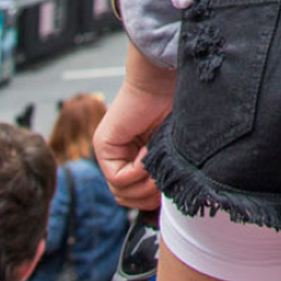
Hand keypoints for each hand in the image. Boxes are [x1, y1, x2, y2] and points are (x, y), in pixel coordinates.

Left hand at [96, 54, 174, 210]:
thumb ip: (163, 171)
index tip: (166, 191)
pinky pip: (117, 176)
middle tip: (164, 182)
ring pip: (119, 192)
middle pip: (124, 198)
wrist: (164, 76)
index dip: (149, 198)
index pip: (132, 194)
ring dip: (144, 186)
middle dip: (146, 197)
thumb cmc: (176, 103)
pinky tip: (149, 155)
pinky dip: (137, 172)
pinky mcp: (103, 144)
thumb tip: (164, 203)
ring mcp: (108, 151)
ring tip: (158, 168)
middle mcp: (117, 155)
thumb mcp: (171, 147)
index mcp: (133, 155)